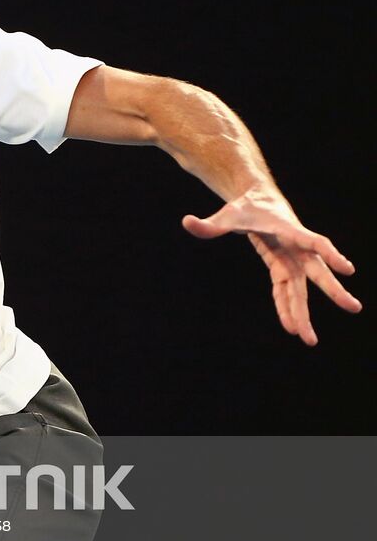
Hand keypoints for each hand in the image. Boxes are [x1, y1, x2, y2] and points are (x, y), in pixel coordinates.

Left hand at [183, 188, 361, 345]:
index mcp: (287, 229)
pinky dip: (286, 306)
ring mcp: (291, 258)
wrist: (257, 200)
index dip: (330, 253)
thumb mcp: (227, 214)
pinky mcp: (283, 266)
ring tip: (309, 340)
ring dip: (304, 312)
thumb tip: (186, 222)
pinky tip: (292, 327)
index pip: (313, 241)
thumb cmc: (245, 205)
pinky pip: (285, 290)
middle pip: (316, 270)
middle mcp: (296, 246)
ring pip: (301, 288)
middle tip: (354, 308)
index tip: (348, 269)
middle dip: (332, 290)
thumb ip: (210, 223)